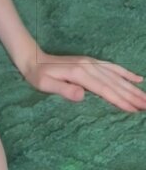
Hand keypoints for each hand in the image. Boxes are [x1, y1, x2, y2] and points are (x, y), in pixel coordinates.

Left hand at [21, 50, 145, 112]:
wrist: (33, 58)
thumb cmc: (37, 75)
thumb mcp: (45, 85)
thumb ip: (63, 89)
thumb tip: (82, 95)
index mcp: (79, 73)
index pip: (104, 90)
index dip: (120, 101)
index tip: (134, 111)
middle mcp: (89, 66)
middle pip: (115, 83)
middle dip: (132, 96)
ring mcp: (91, 62)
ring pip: (117, 76)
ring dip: (133, 87)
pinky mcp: (91, 61)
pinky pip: (112, 67)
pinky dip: (126, 73)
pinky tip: (138, 78)